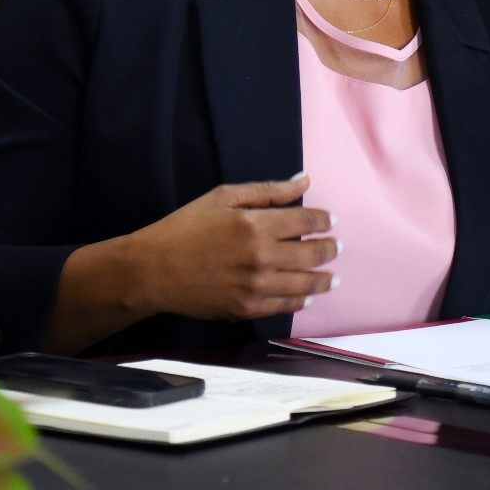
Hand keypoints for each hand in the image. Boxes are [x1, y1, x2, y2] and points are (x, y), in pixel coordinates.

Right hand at [120, 172, 339, 321]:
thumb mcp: (222, 197)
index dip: (323, 220)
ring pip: (304, 283)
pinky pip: (285, 306)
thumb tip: (303, 180)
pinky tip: (307, 295)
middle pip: (312, 252)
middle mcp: (261, 256)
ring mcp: (256, 286)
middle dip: (330, 249)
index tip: (331, 221)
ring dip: (324, 278)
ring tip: (333, 277)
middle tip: (337, 247)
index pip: (306, 220)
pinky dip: (301, 300)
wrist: (152, 270)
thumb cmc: (185, 228)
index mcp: (256, 224)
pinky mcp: (247, 309)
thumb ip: (267, 191)